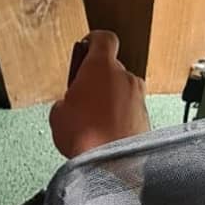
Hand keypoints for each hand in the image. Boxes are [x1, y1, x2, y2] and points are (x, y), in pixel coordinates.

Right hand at [49, 31, 149, 158]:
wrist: (111, 165)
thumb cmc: (85, 137)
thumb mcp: (58, 114)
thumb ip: (66, 100)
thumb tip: (69, 107)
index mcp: (102, 67)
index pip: (104, 38)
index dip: (94, 41)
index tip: (86, 46)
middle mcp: (125, 77)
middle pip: (112, 68)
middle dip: (98, 80)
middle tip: (82, 96)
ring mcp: (139, 97)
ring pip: (122, 91)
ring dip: (110, 100)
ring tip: (94, 121)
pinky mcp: (146, 117)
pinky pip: (130, 110)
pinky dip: (121, 117)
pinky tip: (107, 133)